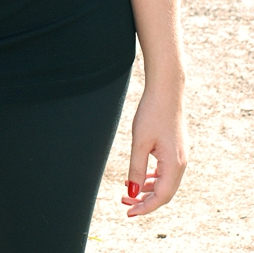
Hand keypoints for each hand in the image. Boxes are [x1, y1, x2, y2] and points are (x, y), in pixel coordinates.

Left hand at [122, 83, 187, 216]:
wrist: (166, 90)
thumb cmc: (152, 113)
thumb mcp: (140, 142)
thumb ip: (136, 169)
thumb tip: (132, 193)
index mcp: (174, 165)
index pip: (161, 197)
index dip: (145, 208)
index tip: (128, 213)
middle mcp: (181, 163)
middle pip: (164, 192)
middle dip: (144, 200)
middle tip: (123, 201)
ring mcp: (180, 156)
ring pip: (164, 182)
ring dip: (147, 189)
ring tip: (127, 189)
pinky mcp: (176, 148)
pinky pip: (165, 171)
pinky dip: (152, 177)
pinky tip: (139, 175)